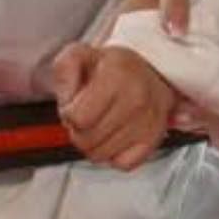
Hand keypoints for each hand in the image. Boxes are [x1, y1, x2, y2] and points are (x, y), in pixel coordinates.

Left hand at [50, 43, 174, 170]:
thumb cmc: (112, 67)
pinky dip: (113, 154)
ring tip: (100, 123)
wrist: (150, 70)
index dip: (68, 114)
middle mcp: (136, 99)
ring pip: (101, 155)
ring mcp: (148, 122)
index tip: (75, 104)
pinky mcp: (154, 140)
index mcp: (116, 75)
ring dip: (93, 143)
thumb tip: (67, 102)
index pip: (78, 118)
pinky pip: (122, 164)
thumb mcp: (79, 55)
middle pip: (86, 140)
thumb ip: (64, 73)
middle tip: (86, 115)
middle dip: (77, 130)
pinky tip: (114, 135)